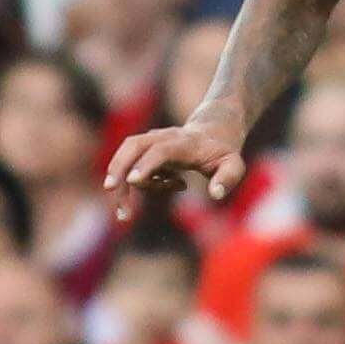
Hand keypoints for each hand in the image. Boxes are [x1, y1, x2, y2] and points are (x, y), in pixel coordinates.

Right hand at [104, 109, 245, 222]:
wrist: (213, 132)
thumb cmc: (223, 153)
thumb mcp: (234, 165)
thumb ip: (228, 178)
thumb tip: (215, 194)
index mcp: (184, 143)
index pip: (161, 151)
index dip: (146, 164)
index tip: (133, 182)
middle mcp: (164, 138)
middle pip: (133, 145)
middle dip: (118, 166)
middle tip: (110, 190)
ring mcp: (152, 141)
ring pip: (126, 153)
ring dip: (118, 178)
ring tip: (125, 212)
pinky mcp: (146, 149)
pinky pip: (133, 166)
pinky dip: (142, 183)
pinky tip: (172, 185)